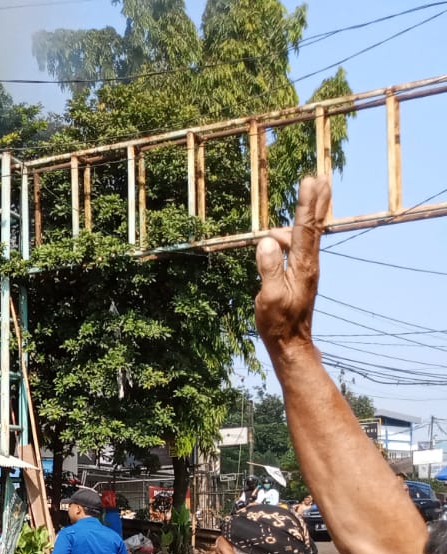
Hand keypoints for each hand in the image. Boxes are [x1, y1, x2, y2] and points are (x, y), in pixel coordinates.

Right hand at [255, 174, 330, 352]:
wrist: (291, 341)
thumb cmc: (277, 321)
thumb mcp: (268, 297)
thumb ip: (268, 268)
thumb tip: (266, 240)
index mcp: (301, 266)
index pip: (305, 229)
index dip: (307, 204)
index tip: (309, 182)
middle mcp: (309, 263)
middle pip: (314, 226)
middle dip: (317, 201)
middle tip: (322, 177)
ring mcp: (307, 268)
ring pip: (306, 235)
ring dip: (305, 214)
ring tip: (306, 194)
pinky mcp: (302, 274)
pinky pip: (302, 245)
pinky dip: (298, 231)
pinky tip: (286, 233)